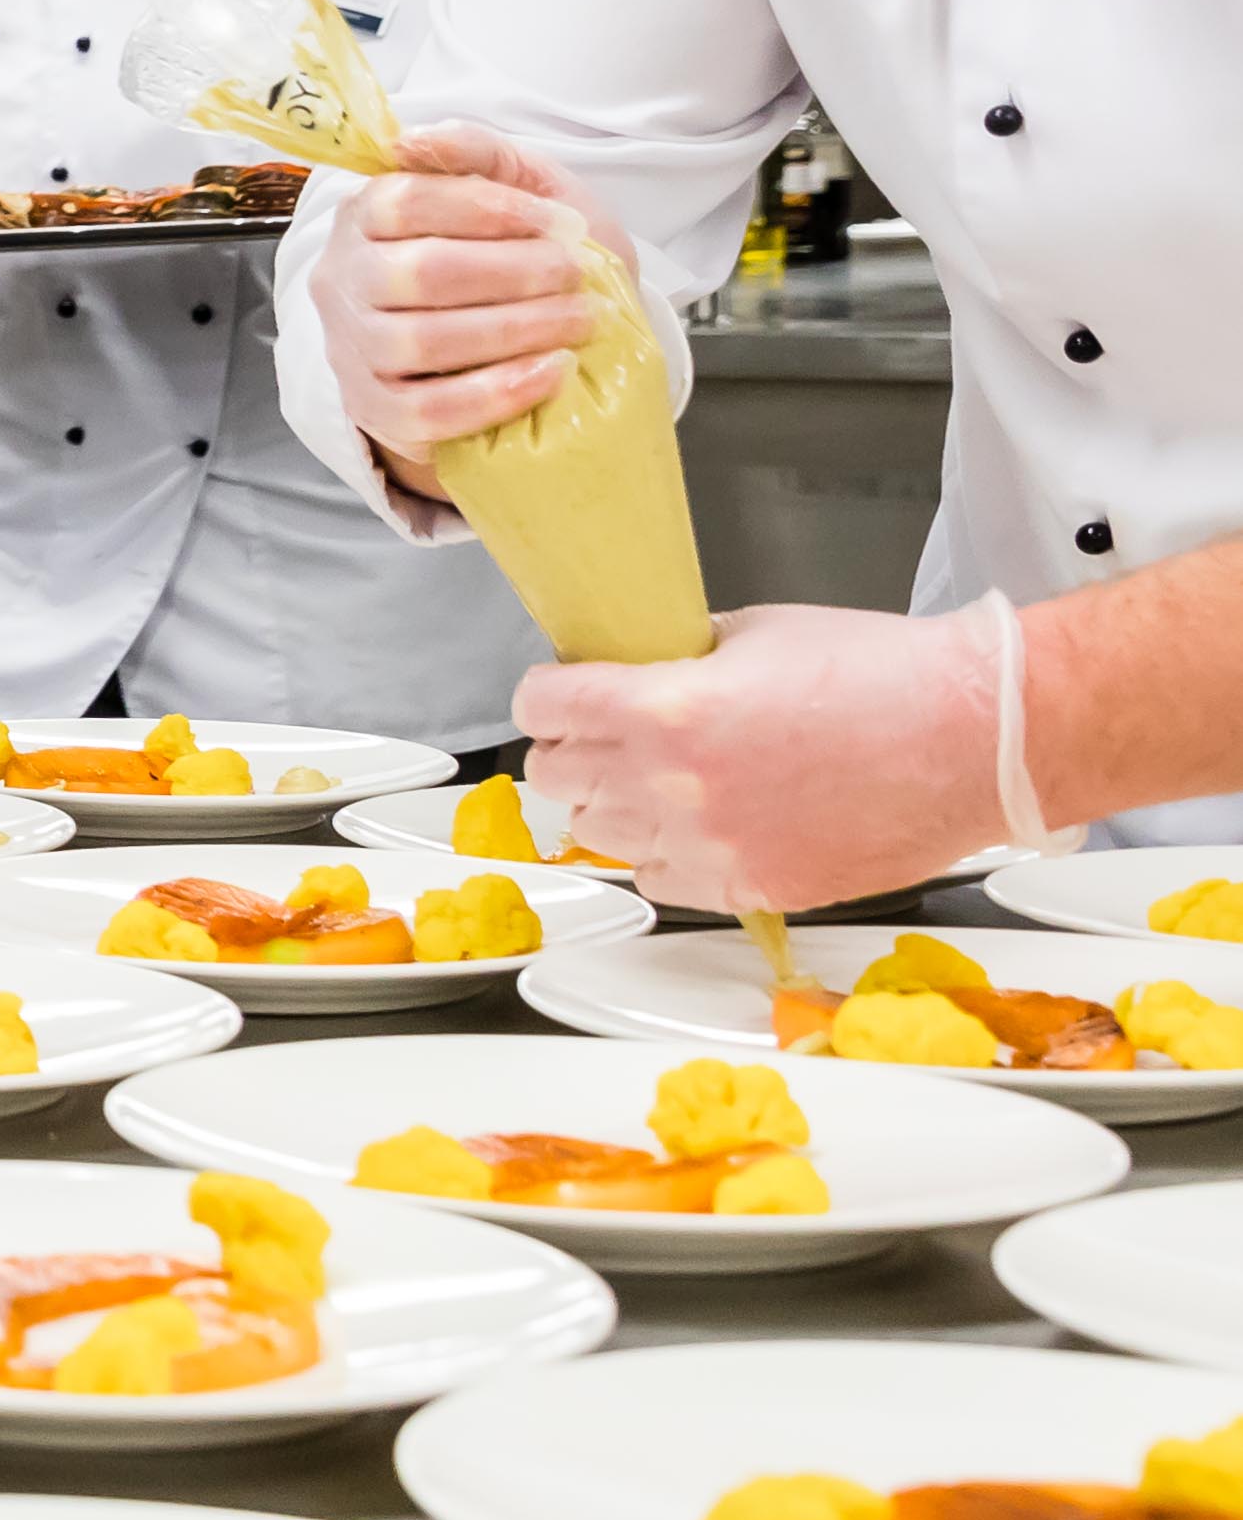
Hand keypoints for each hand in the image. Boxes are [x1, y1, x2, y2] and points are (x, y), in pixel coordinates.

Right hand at [306, 124, 623, 497]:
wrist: (507, 342)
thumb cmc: (514, 255)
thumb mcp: (510, 185)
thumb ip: (474, 152)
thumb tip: (413, 139)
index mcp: (364, 215)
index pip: (406, 200)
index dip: (487, 209)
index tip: (557, 222)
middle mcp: (343, 280)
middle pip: (418, 274)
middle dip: (513, 273)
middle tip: (575, 275)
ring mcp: (352, 350)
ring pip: (423, 343)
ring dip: (516, 330)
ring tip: (579, 322)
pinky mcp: (376, 411)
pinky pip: (427, 412)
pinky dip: (495, 394)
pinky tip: (551, 373)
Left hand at [520, 594, 1047, 914]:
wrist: (979, 736)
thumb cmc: (890, 674)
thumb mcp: (758, 632)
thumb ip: (677, 656)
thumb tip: (634, 666)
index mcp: (668, 710)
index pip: (541, 706)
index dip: (548, 693)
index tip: (562, 691)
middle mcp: (674, 786)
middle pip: (555, 776)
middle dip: (575, 746)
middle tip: (608, 730)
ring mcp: (710, 845)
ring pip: (598, 835)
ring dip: (615, 803)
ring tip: (662, 775)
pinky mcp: (749, 887)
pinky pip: (658, 879)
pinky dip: (663, 852)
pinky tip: (700, 821)